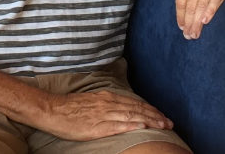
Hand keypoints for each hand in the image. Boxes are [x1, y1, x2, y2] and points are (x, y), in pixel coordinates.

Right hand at [42, 90, 172, 140]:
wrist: (54, 110)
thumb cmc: (71, 108)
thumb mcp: (92, 101)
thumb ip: (107, 103)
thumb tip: (120, 108)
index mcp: (107, 97)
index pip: (134, 102)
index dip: (150, 109)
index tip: (162, 115)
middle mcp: (109, 103)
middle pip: (137, 108)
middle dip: (155, 115)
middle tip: (170, 122)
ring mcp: (104, 114)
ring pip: (132, 115)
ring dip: (150, 120)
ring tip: (163, 125)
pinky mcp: (98, 125)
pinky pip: (119, 125)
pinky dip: (133, 125)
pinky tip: (143, 126)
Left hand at [175, 0, 224, 39]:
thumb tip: (186, 2)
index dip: (180, 14)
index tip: (180, 26)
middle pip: (191, 5)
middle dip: (189, 22)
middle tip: (188, 35)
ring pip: (203, 5)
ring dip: (198, 22)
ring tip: (196, 33)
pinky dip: (211, 11)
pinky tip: (206, 21)